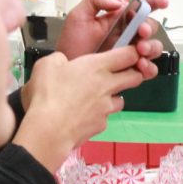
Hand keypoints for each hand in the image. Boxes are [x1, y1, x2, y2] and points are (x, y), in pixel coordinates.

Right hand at [12, 46, 145, 173]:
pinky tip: (82, 117)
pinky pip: (105, 118)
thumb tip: (63, 62)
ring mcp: (106, 107)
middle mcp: (107, 86)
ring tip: (95, 99)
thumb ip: (59, 59)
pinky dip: (98, 116)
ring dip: (112, 98)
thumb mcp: (46, 65)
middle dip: (131, 74)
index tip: (126, 54)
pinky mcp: (102, 125)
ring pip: (121, 100)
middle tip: (118, 75)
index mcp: (97, 66)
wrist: (48, 130)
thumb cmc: (48, 94)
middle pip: (135, 77)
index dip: (132, 53)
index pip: (129, 55)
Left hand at [55, 0, 168, 75]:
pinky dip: (150, 67)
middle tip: (141, 33)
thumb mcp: (79, 15)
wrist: (66, 70)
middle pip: (151, 27)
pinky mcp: (130, 70)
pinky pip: (148, 69)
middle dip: (150, 28)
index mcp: (119, 19)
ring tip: (140, 52)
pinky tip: (141, 67)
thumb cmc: (71, 44)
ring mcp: (130, 53)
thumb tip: (118, 1)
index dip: (154, 2)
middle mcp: (128, 35)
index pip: (140, 7)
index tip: (162, 2)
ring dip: (152, 47)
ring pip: (154, 47)